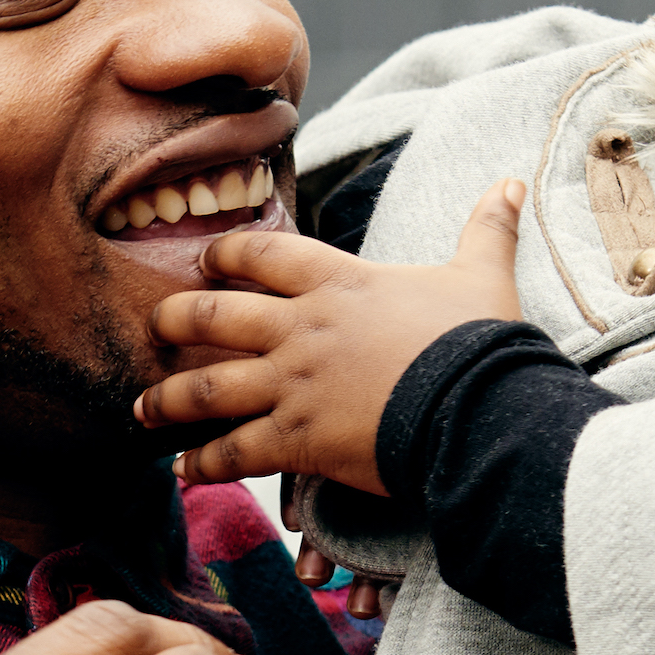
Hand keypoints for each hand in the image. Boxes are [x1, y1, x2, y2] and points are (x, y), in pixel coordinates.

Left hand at [134, 178, 528, 491]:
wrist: (480, 408)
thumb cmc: (480, 342)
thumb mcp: (483, 275)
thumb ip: (489, 229)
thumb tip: (513, 184)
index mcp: (339, 282)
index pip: (263, 253)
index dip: (228, 254)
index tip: (206, 261)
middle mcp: (302, 329)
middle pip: (214, 315)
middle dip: (175, 320)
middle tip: (153, 327)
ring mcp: (294, 384)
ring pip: (208, 387)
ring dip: (168, 399)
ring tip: (142, 409)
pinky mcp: (298, 439)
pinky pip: (235, 451)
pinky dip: (204, 462)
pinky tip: (183, 470)